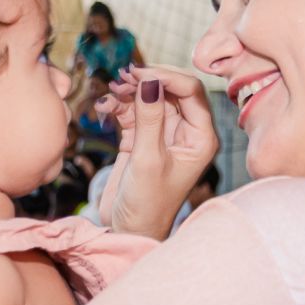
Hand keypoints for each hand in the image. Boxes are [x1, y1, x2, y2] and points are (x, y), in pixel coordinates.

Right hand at [98, 65, 218, 239]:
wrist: (128, 230)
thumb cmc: (147, 204)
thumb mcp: (148, 159)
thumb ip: (149, 118)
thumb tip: (149, 80)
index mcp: (201, 138)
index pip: (192, 91)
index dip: (167, 77)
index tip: (139, 74)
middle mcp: (187, 132)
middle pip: (171, 89)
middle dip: (147, 81)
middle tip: (122, 78)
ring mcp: (164, 133)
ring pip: (150, 97)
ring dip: (130, 92)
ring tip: (111, 93)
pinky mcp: (142, 137)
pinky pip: (133, 110)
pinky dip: (118, 105)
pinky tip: (104, 108)